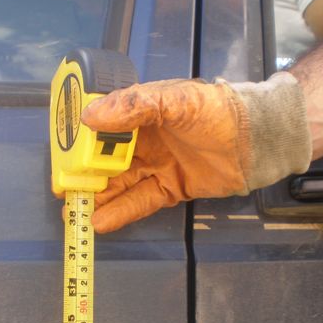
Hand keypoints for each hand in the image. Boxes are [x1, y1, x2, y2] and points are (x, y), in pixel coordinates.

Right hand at [81, 74, 310, 232]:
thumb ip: (135, 105)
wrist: (259, 140)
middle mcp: (144, 140)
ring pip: (119, 184)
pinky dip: (121, 212)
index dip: (80, 141)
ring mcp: (156, 166)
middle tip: (62, 190)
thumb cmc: (217, 112)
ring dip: (97, 197)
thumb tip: (90, 117)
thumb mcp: (175, 100)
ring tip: (73, 213)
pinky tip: (100, 222)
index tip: (62, 156)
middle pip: (106, 159)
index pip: (102, 127)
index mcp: (140, 113)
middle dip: (84, 174)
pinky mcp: (170, 189)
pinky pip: (140, 201)